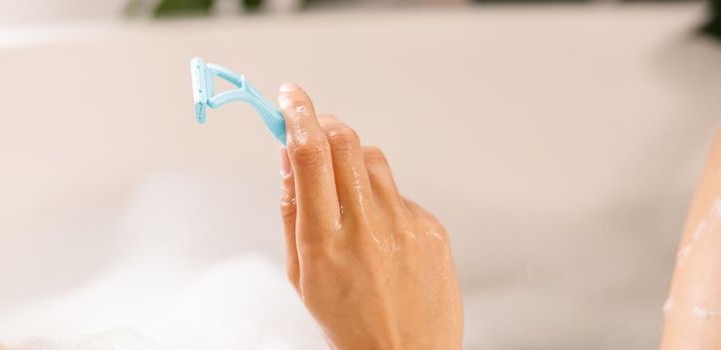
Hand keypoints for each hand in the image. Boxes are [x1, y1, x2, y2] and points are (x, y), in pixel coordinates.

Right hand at [276, 83, 462, 348]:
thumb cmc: (348, 324)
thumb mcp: (300, 275)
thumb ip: (292, 214)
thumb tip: (288, 161)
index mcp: (324, 242)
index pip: (309, 155)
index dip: (297, 114)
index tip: (289, 97)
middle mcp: (366, 228)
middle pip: (344, 141)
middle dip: (323, 123)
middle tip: (313, 126)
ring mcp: (405, 227)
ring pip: (372, 160)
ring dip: (351, 162)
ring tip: (346, 198)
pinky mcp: (432, 230)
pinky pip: (400, 193)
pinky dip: (382, 200)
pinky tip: (379, 234)